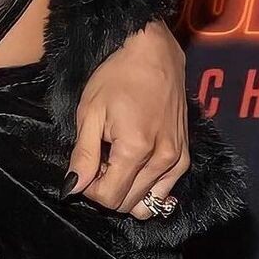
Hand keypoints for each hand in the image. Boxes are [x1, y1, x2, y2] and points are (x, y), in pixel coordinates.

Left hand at [62, 19, 189, 218]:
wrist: (153, 55)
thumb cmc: (117, 76)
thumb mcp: (90, 111)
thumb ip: (83, 154)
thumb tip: (73, 187)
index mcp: (136, 149)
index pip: (110, 197)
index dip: (90, 188)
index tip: (86, 166)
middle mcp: (162, 161)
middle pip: (128, 203)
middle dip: (107, 188)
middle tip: (99, 160)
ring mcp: (177, 161)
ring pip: (147, 204)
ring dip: (126, 191)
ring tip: (115, 161)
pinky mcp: (185, 158)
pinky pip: (164, 192)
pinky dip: (146, 188)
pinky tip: (134, 164)